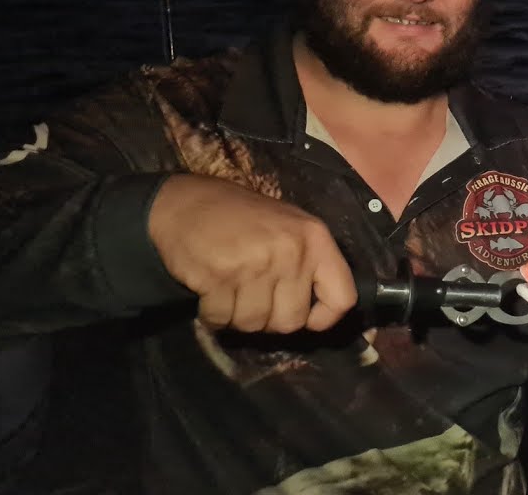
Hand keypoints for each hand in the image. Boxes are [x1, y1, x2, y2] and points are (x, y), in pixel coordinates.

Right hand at [148, 174, 356, 332]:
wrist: (184, 203)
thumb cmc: (241, 219)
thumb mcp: (289, 229)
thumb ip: (309, 265)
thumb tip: (319, 315)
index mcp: (315, 238)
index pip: (343, 298)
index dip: (324, 318)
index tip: (306, 318)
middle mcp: (291, 251)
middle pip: (292, 322)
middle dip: (269, 320)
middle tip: (252, 299)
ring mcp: (255, 263)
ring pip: (255, 324)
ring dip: (237, 318)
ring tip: (229, 291)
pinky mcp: (219, 275)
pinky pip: (222, 319)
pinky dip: (213, 316)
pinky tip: (209, 293)